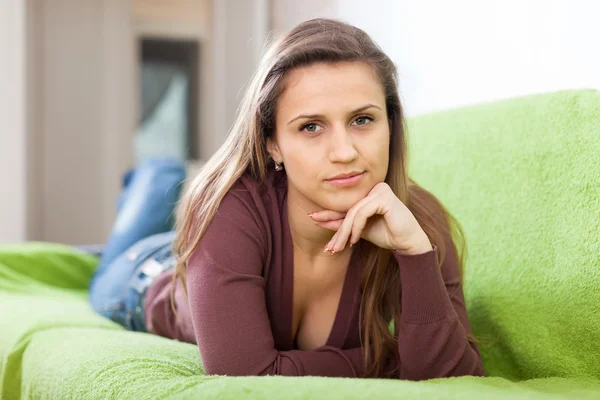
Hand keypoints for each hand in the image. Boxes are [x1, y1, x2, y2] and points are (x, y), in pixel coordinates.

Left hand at [308, 182, 432, 254]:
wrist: (407, 243)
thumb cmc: (386, 235)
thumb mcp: (358, 230)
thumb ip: (341, 223)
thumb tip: (316, 218)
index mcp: (369, 193)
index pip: (346, 205)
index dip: (329, 214)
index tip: (313, 219)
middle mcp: (374, 187)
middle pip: (349, 209)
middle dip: (337, 229)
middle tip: (329, 247)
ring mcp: (380, 190)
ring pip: (354, 212)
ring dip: (344, 232)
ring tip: (339, 247)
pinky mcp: (384, 197)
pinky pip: (362, 212)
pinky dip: (356, 227)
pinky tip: (354, 240)